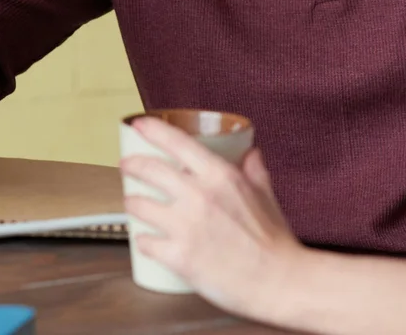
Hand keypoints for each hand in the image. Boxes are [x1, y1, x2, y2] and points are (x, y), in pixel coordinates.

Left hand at [120, 118, 306, 319]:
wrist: (278, 281)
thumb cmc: (274, 241)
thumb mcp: (266, 194)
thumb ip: (254, 170)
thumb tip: (249, 153)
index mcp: (220, 176)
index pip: (177, 141)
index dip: (152, 129)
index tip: (139, 124)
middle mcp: (199, 196)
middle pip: (148, 169)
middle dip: (132, 165)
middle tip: (127, 166)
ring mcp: (185, 226)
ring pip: (138, 205)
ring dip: (132, 203)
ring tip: (133, 205)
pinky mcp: (178, 256)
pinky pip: (145, 242)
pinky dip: (142, 240)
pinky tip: (146, 240)